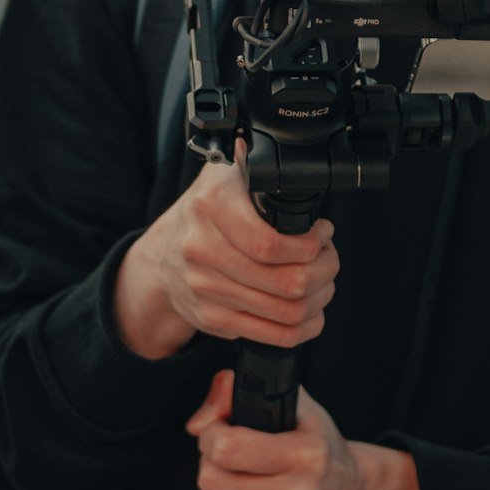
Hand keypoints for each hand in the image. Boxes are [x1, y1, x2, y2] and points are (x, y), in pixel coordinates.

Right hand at [113, 141, 338, 359]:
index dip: (311, 245)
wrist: (160, 256)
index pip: (271, 243)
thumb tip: (289, 154)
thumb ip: (253, 162)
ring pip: (285, 311)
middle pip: (287, 281)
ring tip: (323, 282)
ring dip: (318, 299)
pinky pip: (272, 335)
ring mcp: (205, 289)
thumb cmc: (204, 213)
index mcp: (210, 206)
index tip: (322, 234)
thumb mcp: (224, 175)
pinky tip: (311, 312)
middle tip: (329, 259)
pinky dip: (303, 327)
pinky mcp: (211, 319)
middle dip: (325, 271)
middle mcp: (202, 249)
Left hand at [187, 371, 419, 489]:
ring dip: (214, 487)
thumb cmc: (321, 448)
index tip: (220, 429)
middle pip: (211, 478)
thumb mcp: (297, 407)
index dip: (212, 433)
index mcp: (307, 454)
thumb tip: (196, 424)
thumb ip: (242, 393)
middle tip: (229, 455)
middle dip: (210, 460)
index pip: (226, 448)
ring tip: (238, 476)